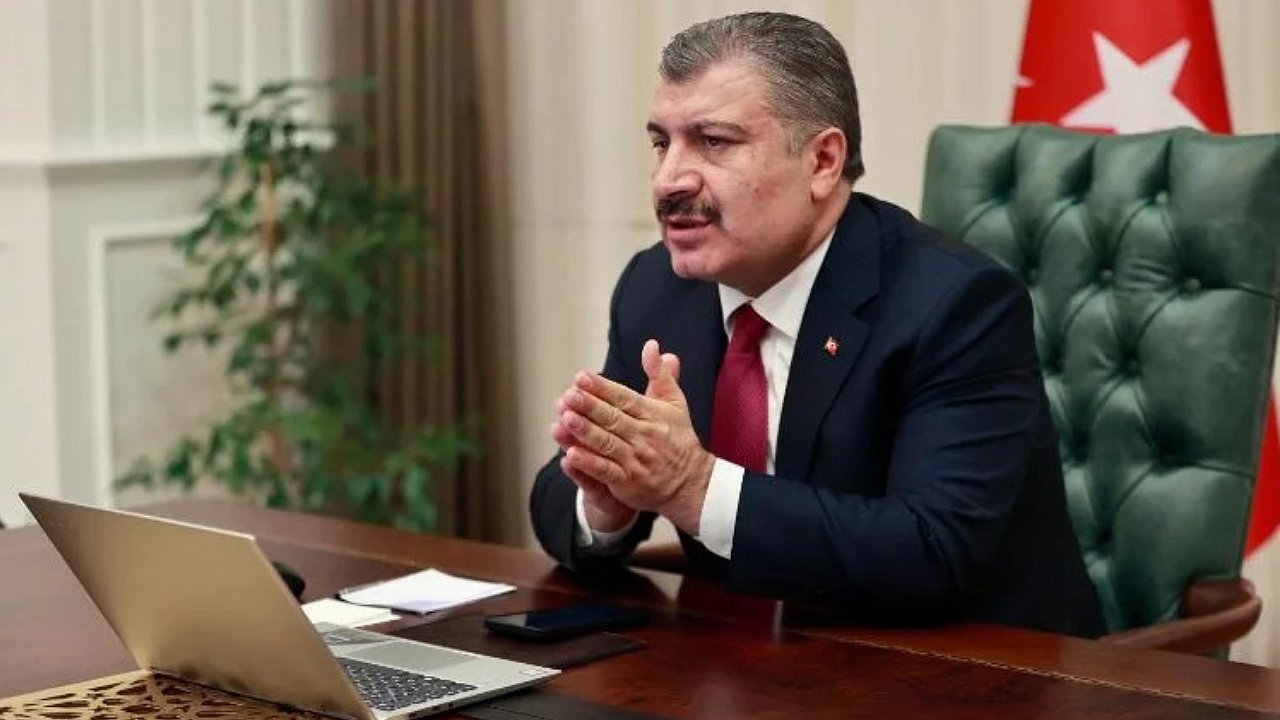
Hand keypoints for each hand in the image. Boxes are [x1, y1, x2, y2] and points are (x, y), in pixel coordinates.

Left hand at [557, 340, 714, 534]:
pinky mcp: (628, 482)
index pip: (625, 398)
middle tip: (569, 395)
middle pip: (613, 419)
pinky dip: (589, 464)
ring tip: (566, 418)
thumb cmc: (679, 438)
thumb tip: (652, 345)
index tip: (581, 377)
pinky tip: (571, 455)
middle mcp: (644, 436)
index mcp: (653, 415)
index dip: (602, 388)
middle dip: (590, 406)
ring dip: (586, 431)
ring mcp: (636, 460)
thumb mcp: (674, 403)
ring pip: (607, 443)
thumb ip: (660, 374)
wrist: (692, 482)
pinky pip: (606, 472)